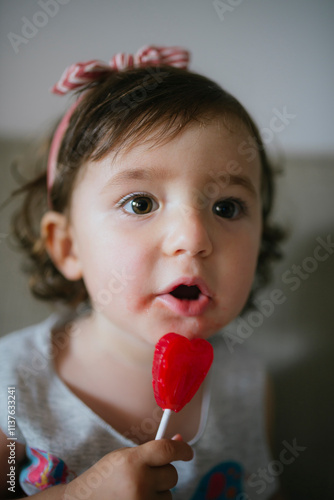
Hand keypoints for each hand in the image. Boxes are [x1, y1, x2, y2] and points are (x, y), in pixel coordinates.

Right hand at [63, 437, 192, 499]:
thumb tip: (180, 442)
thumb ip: (152, 450)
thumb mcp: (126, 456)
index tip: (188, 452)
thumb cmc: (107, 477)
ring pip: (169, 495)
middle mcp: (139, 483)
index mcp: (132, 461)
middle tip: (145, 475)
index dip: (183, 449)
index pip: (167, 450)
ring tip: (136, 491)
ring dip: (159, 492)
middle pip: (171, 475)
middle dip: (163, 474)